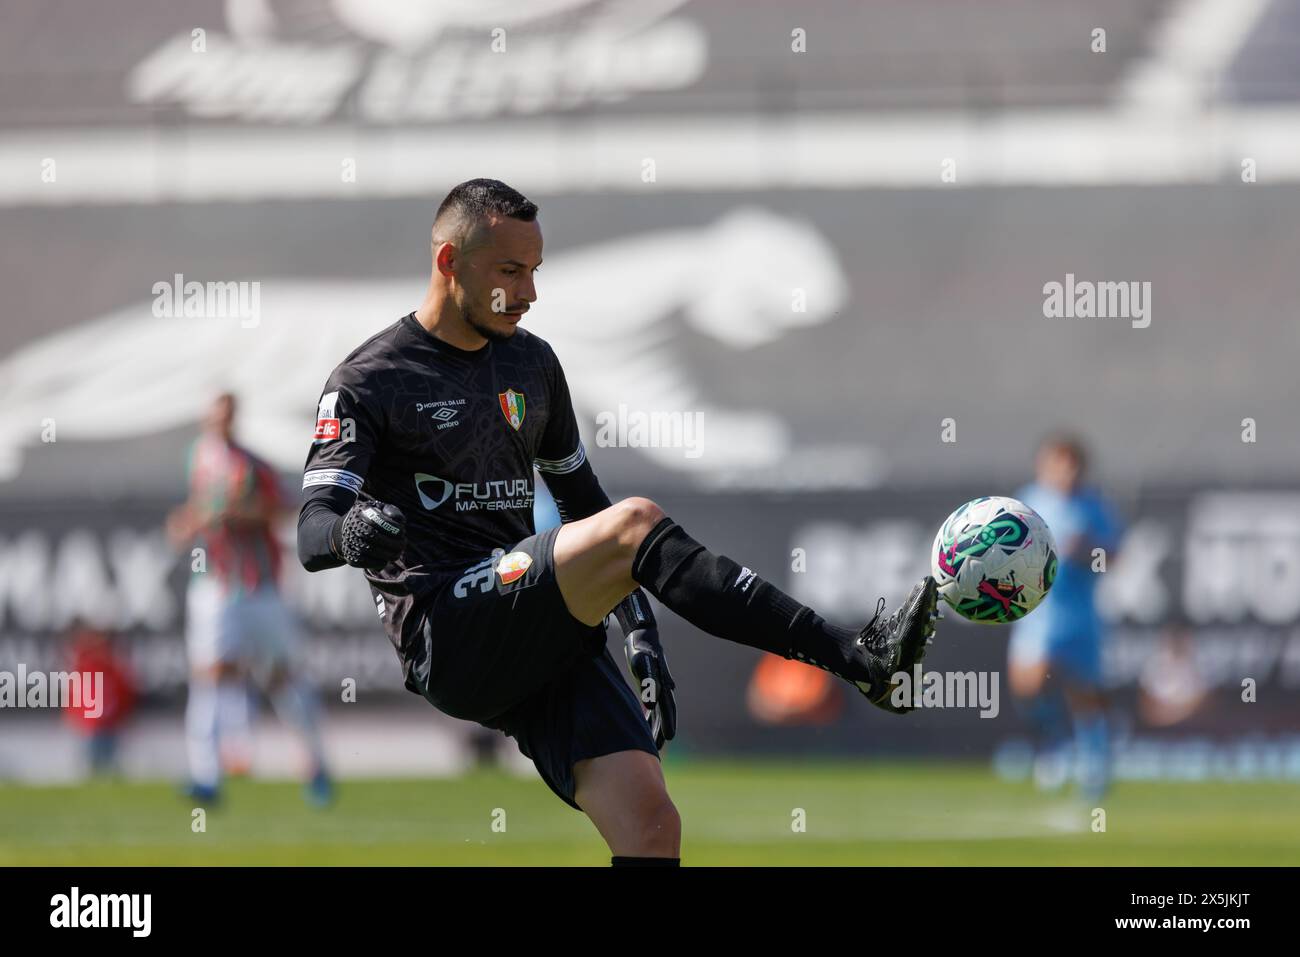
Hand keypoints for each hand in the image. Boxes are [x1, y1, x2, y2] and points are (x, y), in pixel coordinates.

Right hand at [332, 500, 405, 568]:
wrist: (346, 530)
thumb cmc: (371, 518)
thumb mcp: (380, 509)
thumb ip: (392, 511)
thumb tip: (399, 521)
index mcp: (361, 512)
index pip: (377, 519)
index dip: (392, 527)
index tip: (402, 532)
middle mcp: (352, 525)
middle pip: (372, 535)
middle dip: (391, 542)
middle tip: (403, 545)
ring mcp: (349, 540)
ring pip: (368, 549)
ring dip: (386, 554)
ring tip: (397, 554)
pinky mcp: (349, 554)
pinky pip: (363, 561)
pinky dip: (376, 562)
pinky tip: (385, 560)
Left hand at [624, 626, 676, 749]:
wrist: (641, 635)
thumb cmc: (641, 650)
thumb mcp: (643, 666)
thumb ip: (648, 685)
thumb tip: (651, 707)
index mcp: (663, 686)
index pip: (667, 710)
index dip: (668, 725)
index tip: (668, 739)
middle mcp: (663, 689)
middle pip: (663, 715)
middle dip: (660, 731)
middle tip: (657, 751)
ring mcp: (656, 687)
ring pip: (656, 712)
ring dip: (653, 727)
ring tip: (650, 743)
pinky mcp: (647, 685)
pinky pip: (648, 706)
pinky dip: (646, 716)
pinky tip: (643, 725)